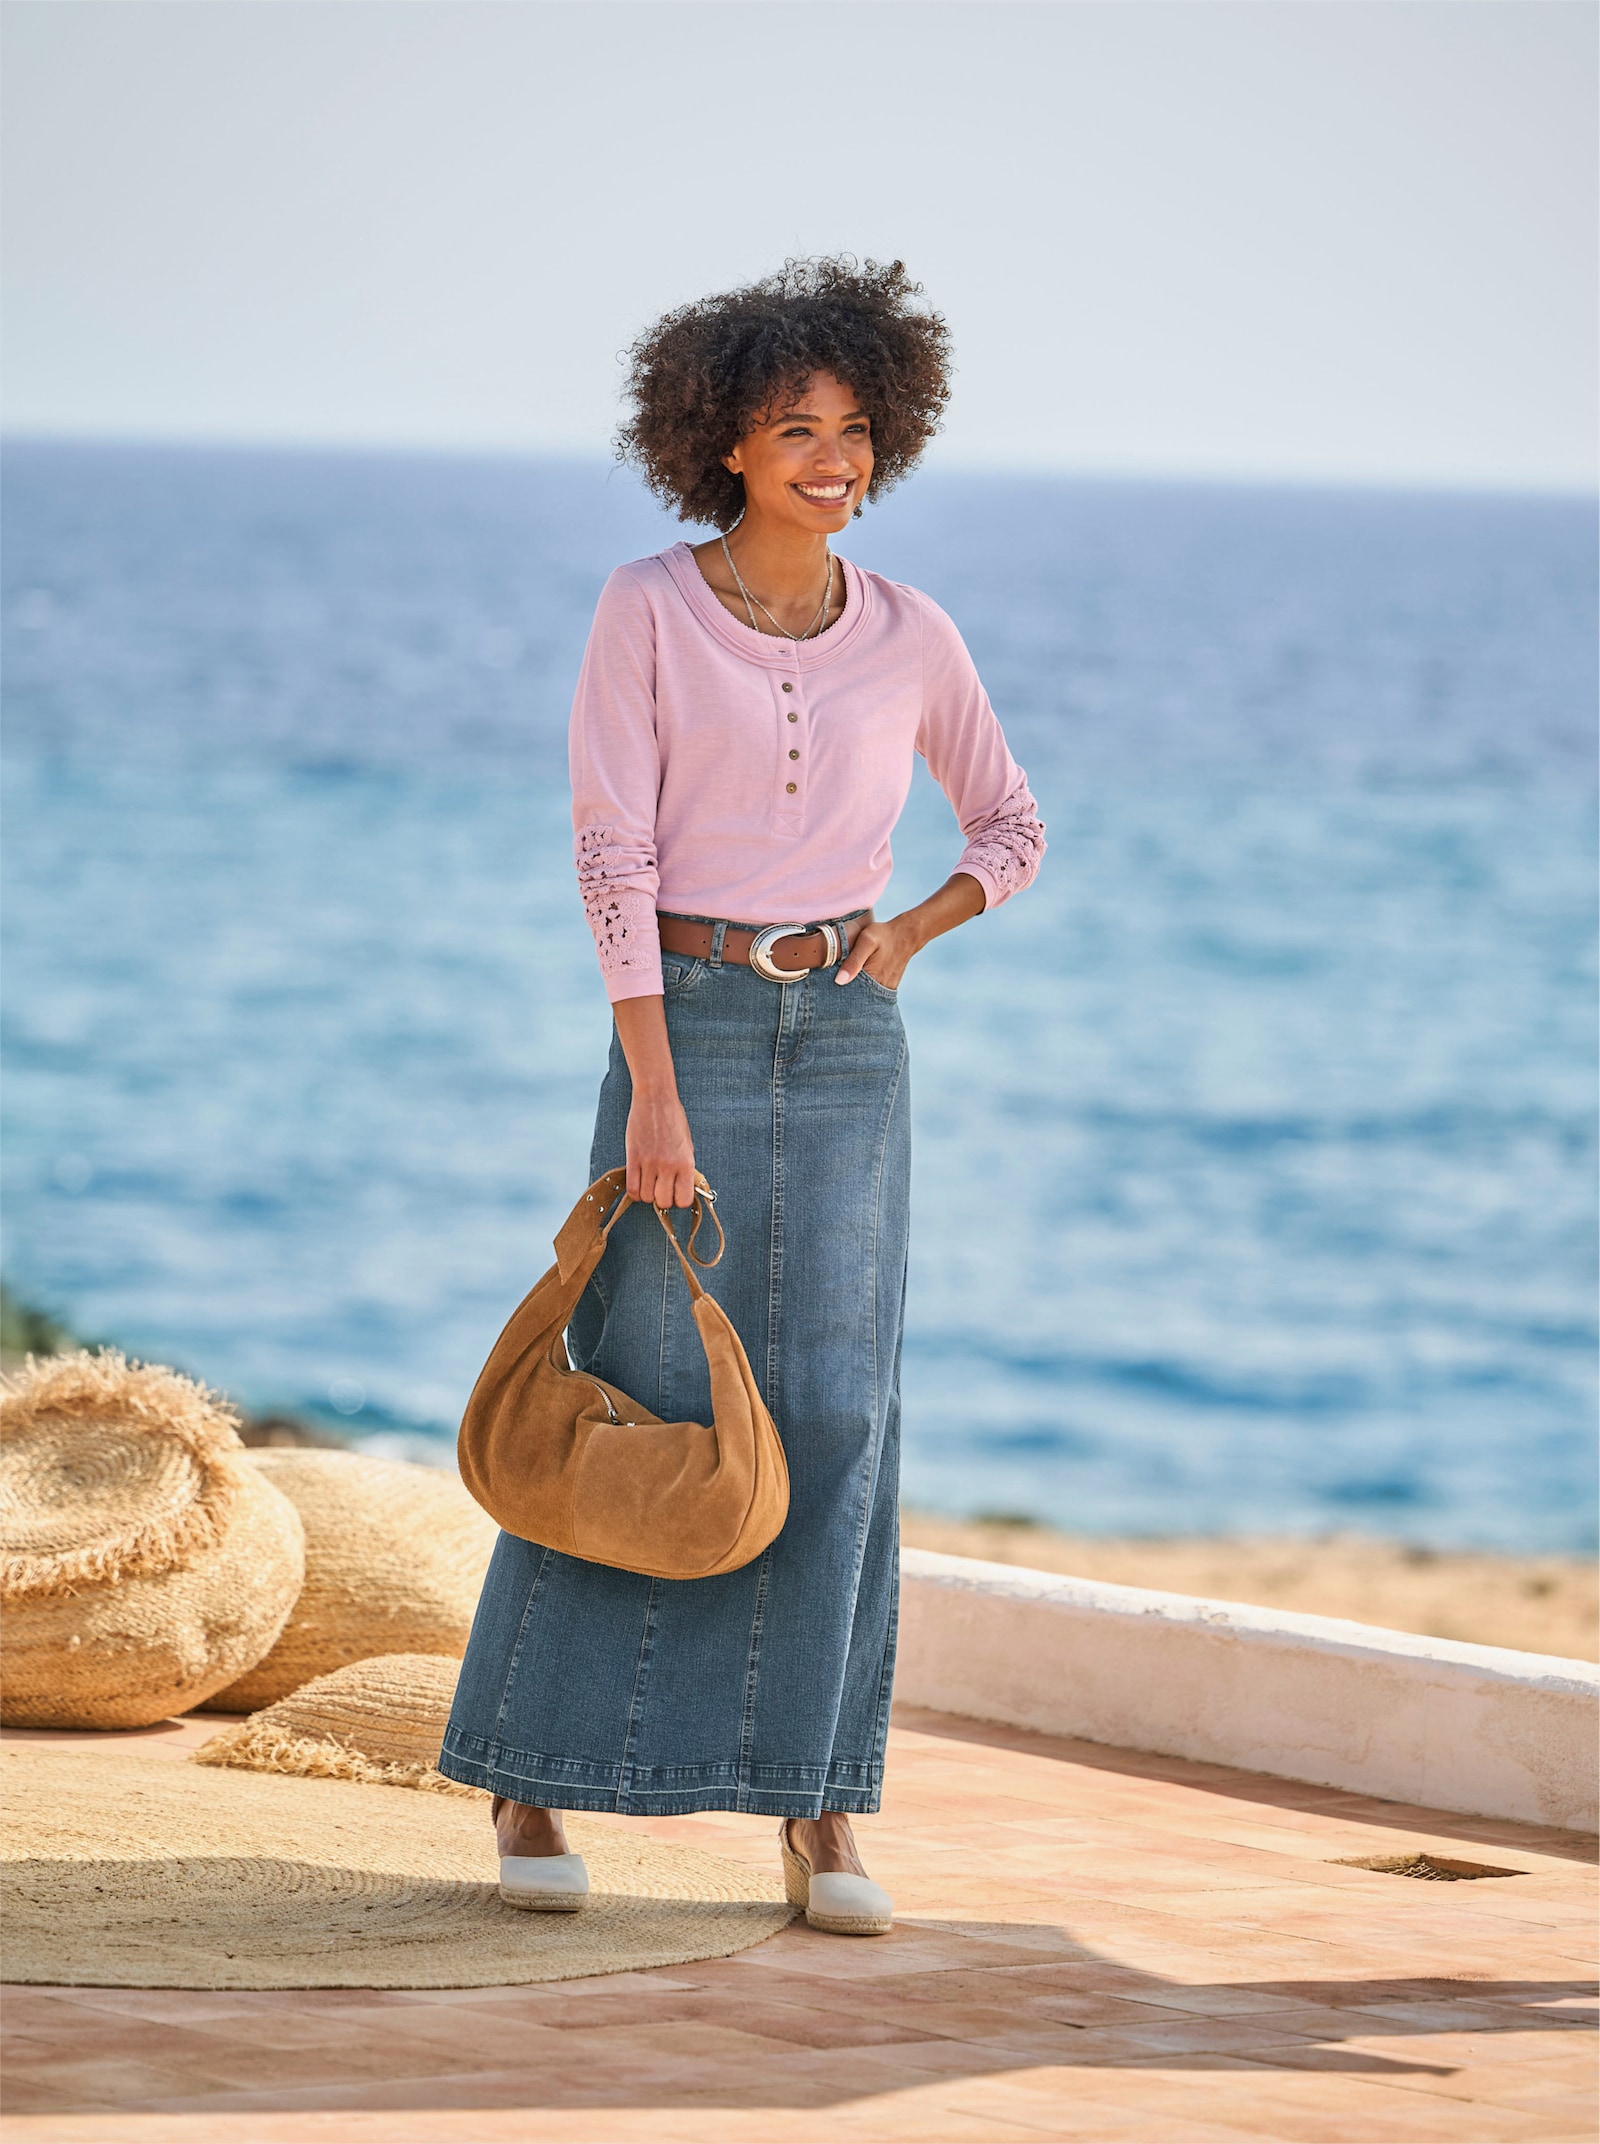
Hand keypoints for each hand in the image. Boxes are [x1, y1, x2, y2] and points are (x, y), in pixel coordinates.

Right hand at [626, 1088, 695, 1208]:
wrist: (656, 1099)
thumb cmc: (673, 1120)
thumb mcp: (687, 1145)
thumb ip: (685, 1168)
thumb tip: (681, 1188)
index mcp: (686, 1163)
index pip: (683, 1200)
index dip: (678, 1200)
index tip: (675, 1194)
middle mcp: (668, 1166)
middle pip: (663, 1202)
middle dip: (662, 1200)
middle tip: (661, 1189)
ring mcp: (649, 1162)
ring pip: (646, 1197)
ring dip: (647, 1194)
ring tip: (649, 1183)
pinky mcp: (633, 1157)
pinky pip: (631, 1188)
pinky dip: (634, 1191)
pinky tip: (638, 1183)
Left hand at [835, 914, 920, 990]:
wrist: (906, 934)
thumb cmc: (884, 935)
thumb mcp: (866, 942)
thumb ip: (854, 961)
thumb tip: (839, 981)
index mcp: (872, 979)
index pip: (848, 995)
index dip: (836, 992)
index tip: (827, 986)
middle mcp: (879, 988)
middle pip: (856, 999)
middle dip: (843, 994)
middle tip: (831, 985)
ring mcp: (884, 989)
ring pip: (863, 997)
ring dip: (853, 991)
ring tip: (843, 981)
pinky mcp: (888, 987)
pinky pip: (871, 992)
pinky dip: (862, 989)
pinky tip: (856, 979)